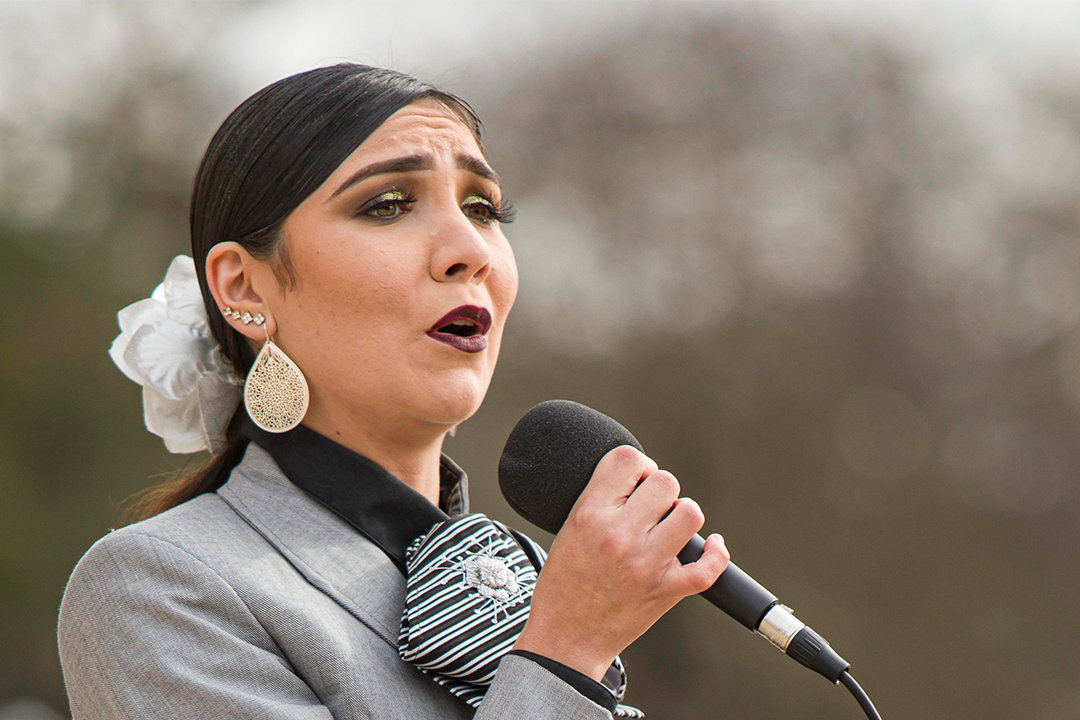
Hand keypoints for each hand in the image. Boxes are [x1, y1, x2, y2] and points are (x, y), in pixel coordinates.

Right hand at [513, 445, 729, 680]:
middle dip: (660, 492)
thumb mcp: (568, 528)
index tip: (636, 480)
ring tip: (667, 529)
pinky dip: (717, 555)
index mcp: (590, 514)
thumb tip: (640, 477)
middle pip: (665, 481)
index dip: (638, 465)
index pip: (627, 459)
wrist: (564, 639)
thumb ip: (601, 499)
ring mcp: (645, 564)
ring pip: (690, 513)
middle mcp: (619, 535)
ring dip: (682, 516)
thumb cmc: (563, 585)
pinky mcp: (665, 591)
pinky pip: (707, 568)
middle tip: (649, 510)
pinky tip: (712, 546)